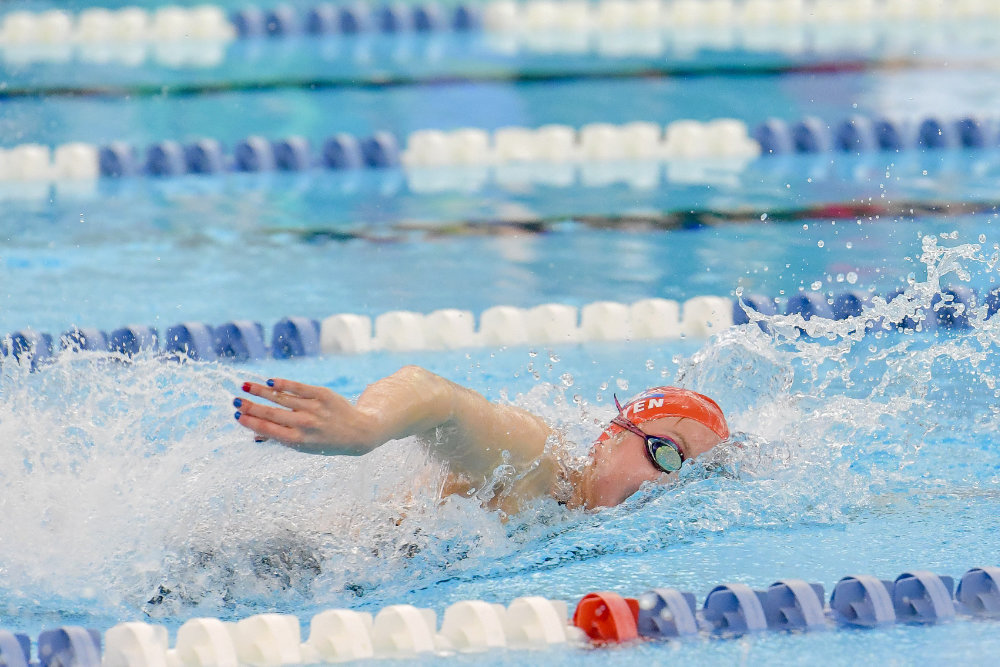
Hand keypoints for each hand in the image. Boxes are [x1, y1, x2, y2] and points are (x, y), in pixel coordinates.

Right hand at [234, 378, 382, 454]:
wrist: (357, 432)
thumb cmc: (324, 441)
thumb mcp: (304, 446)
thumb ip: (280, 438)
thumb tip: (253, 435)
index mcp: (298, 441)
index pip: (269, 430)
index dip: (251, 422)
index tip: (237, 415)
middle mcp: (306, 425)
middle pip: (272, 413)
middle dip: (251, 406)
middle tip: (234, 400)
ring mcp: (315, 409)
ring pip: (282, 397)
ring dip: (261, 391)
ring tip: (245, 386)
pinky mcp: (323, 395)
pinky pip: (299, 387)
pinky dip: (283, 384)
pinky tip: (269, 382)